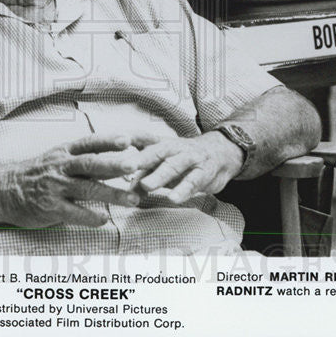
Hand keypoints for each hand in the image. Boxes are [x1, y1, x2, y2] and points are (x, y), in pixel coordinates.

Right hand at [0, 135, 142, 227]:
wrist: (5, 189)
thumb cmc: (39, 173)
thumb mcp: (59, 158)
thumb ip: (85, 159)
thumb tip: (120, 159)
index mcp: (65, 152)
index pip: (90, 143)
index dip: (109, 141)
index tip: (128, 140)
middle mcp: (61, 167)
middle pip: (90, 164)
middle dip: (113, 164)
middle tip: (134, 165)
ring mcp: (55, 187)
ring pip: (87, 189)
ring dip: (111, 194)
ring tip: (132, 199)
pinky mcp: (49, 208)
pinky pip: (73, 213)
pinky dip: (90, 216)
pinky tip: (104, 219)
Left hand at [128, 132, 244, 204]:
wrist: (221, 153)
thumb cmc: (185, 161)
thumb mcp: (164, 166)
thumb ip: (145, 177)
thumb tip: (126, 192)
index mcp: (161, 144)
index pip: (142, 138)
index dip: (129, 138)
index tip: (114, 143)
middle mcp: (174, 148)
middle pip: (156, 151)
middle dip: (141, 158)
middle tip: (125, 166)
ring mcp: (190, 158)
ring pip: (174, 165)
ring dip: (160, 175)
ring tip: (146, 185)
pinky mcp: (204, 171)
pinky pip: (193, 181)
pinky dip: (183, 190)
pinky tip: (174, 199)